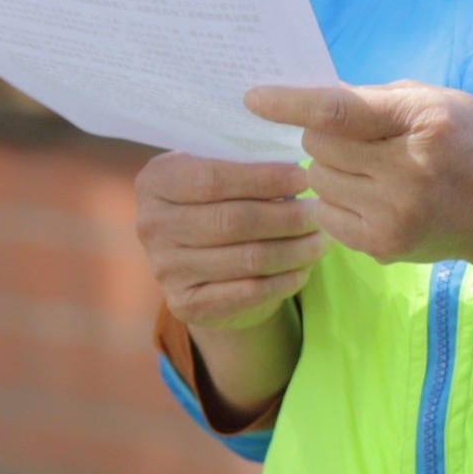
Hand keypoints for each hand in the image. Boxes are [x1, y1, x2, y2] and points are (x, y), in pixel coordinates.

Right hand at [134, 147, 324, 331]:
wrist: (198, 263)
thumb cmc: (217, 204)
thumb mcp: (216, 174)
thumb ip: (242, 168)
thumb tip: (297, 172)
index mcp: (154, 182)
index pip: (212, 179)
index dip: (262, 179)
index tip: (304, 178)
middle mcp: (151, 225)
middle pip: (232, 221)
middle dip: (285, 216)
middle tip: (319, 213)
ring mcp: (166, 268)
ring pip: (247, 258)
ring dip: (294, 249)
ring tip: (321, 239)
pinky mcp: (186, 305)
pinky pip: (249, 292)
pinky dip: (285, 279)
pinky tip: (304, 267)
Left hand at [244, 81, 472, 265]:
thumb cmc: (465, 141)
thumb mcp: (432, 101)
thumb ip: (371, 98)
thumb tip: (302, 99)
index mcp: (422, 124)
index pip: (337, 111)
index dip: (290, 103)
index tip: (253, 98)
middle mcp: (408, 173)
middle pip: (317, 147)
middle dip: (324, 137)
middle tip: (356, 139)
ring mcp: (395, 216)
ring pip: (317, 181)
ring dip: (329, 169)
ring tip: (368, 169)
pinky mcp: (384, 247)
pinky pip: (326, 214)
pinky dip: (337, 201)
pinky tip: (370, 196)